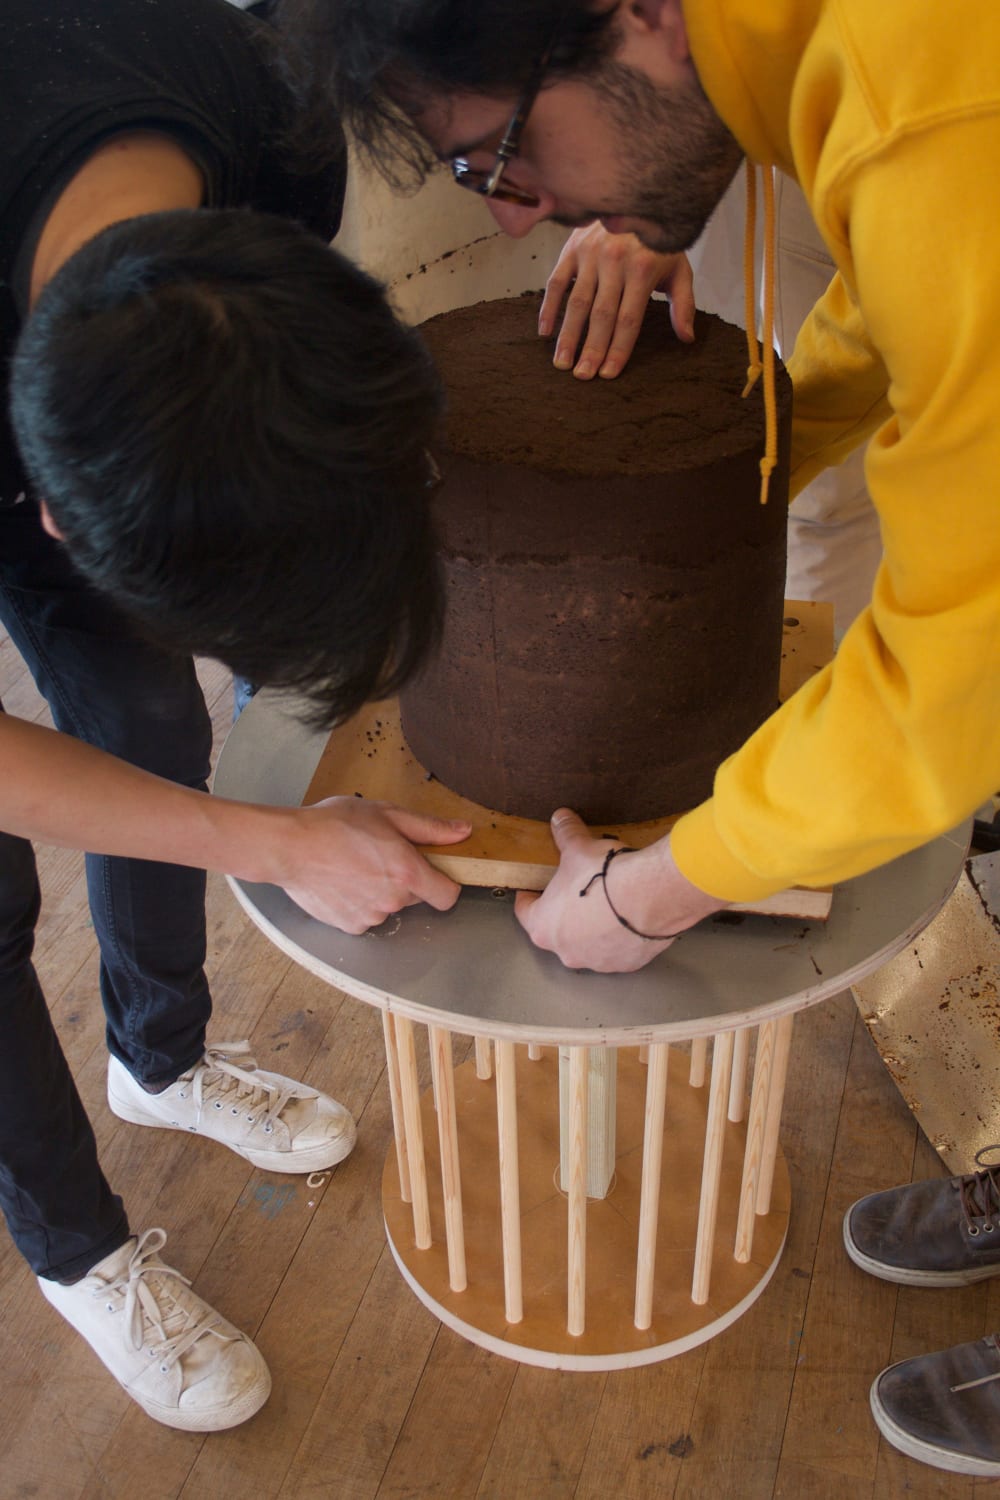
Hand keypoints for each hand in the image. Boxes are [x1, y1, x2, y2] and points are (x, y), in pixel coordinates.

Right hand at [275, 796, 471, 933]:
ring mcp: (372, 916)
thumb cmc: (335, 825)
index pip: (448, 896)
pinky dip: (359, 902)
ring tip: (355, 866)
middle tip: (380, 855)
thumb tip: (463, 831)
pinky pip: (366, 916)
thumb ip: (429, 827)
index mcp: (408, 873)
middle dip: (405, 879)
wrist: (289, 847)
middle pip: (415, 897)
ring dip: (380, 891)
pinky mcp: (351, 925)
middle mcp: (394, 900)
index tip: (433, 873)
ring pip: (389, 906)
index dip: (444, 884)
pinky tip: (342, 881)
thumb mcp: (387, 813)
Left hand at [514, 808, 726, 972]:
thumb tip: (560, 818)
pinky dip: (621, 936)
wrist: (651, 896)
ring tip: (607, 904)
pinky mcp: (627, 964)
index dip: (529, 898)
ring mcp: (598, 961)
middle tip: (576, 892)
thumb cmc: (605, 877)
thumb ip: (566, 834)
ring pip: (589, 945)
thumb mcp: (579, 848)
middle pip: (558, 932)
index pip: (525, 913)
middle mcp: (567, 951)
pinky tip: (630, 916)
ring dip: (594, 929)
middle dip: (565, 913)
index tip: (533, 890)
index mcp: (544, 926)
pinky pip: (619, 949)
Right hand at [538, 225, 694, 380]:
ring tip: (562, 363)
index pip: (628, 319)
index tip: (608, 373)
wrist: (639, 195)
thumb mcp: (678, 267)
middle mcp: (614, 261)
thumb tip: (686, 338)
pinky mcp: (572, 248)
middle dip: (591, 348)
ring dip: (568, 335)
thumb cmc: (659, 240)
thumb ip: (682, 303)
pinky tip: (545, 332)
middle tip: (582, 376)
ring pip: (576, 302)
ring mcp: (590, 254)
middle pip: (601, 315)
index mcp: (641, 269)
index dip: (618, 348)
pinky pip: (556, 282)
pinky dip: (548, 307)